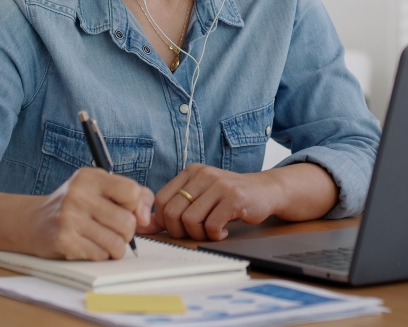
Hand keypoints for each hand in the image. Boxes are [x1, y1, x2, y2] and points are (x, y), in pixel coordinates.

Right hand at [30, 168, 153, 259]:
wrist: (33, 221)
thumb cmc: (75, 204)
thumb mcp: (100, 188)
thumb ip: (133, 195)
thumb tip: (145, 217)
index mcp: (90, 177)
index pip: (132, 192)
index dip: (135, 207)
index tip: (126, 211)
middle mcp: (79, 194)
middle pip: (127, 223)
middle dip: (126, 232)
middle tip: (111, 229)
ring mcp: (69, 218)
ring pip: (116, 243)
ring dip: (114, 247)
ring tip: (101, 239)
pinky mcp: (63, 240)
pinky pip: (100, 255)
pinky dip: (99, 255)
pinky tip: (87, 246)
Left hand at [142, 163, 280, 240]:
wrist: (265, 190)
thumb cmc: (228, 197)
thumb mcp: (200, 197)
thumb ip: (173, 209)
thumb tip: (143, 226)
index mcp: (191, 172)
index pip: (161, 199)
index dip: (164, 221)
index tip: (178, 229)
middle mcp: (203, 174)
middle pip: (172, 212)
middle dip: (180, 231)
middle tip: (196, 232)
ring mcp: (219, 184)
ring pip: (190, 220)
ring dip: (199, 234)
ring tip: (210, 231)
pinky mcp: (234, 197)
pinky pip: (211, 225)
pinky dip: (214, 235)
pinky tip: (222, 231)